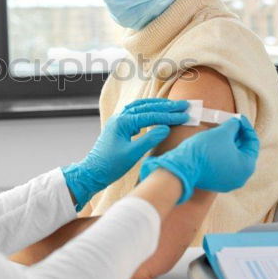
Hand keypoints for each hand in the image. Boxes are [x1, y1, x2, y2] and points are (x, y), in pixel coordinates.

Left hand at [61, 98, 189, 210]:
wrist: (92, 172)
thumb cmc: (110, 165)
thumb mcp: (132, 154)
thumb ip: (149, 140)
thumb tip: (166, 128)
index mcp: (122, 122)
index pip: (150, 116)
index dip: (169, 116)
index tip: (184, 116)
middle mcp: (120, 117)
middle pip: (147, 107)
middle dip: (166, 106)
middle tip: (184, 105)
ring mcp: (119, 121)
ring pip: (141, 108)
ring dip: (158, 106)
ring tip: (173, 106)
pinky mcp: (119, 127)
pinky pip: (136, 114)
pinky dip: (149, 111)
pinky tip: (156, 113)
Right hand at [139, 116, 258, 204]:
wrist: (182, 166)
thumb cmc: (204, 150)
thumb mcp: (222, 132)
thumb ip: (234, 125)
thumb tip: (237, 123)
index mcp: (247, 166)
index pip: (252, 142)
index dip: (246, 127)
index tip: (239, 118)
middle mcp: (241, 177)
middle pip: (243, 151)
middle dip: (237, 136)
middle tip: (230, 123)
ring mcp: (228, 182)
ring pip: (232, 159)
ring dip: (229, 144)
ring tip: (221, 131)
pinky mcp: (216, 182)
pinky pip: (223, 165)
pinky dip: (221, 154)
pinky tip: (215, 144)